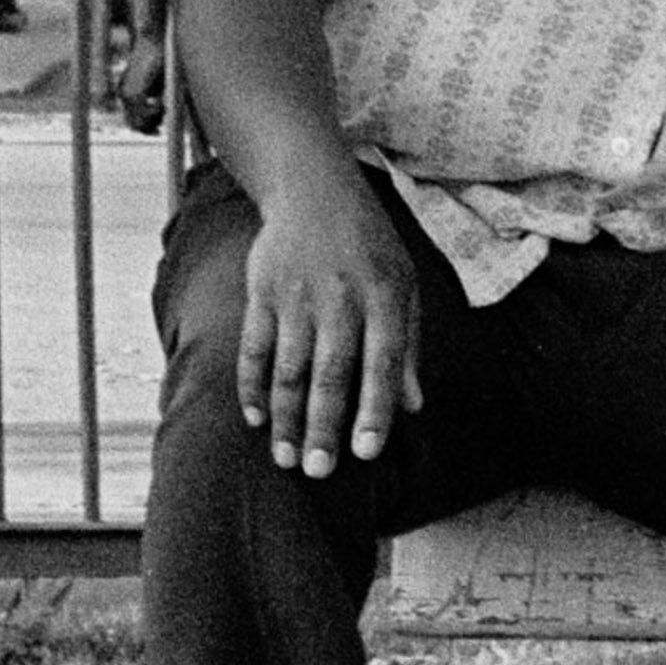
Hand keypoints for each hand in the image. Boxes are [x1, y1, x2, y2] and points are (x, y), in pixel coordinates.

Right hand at [235, 172, 422, 477]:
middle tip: (319, 472)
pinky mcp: (262, 292)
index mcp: (385, 299)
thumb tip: (414, 407)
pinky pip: (253, 346)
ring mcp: (296, 296)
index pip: (382, 364)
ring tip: (286, 459)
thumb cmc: (371, 249)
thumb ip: (409, 348)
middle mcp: (340, 300)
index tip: (367, 452)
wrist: (315, 191)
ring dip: (286, 417)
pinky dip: (252, 384)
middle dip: (323, 427)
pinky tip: (256, 419)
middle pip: (330, 374)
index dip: (374, 410)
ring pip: (288, 368)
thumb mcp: (405, 287)